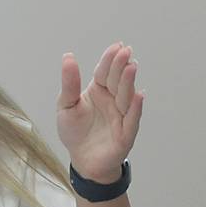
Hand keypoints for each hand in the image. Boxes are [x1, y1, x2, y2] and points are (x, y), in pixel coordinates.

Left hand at [57, 42, 144, 182]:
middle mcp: (113, 101)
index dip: (110, 59)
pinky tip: (139, 95)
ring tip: (131, 67)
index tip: (117, 46)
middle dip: (121, 66)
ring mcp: (121, 116)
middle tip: (125, 51)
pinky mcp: (125, 134)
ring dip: (129, 82)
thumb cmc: (75, 132)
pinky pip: (132, 119)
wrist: (81, 160)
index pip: (105, 72)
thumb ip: (69, 83)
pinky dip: (136, 108)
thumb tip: (68, 57)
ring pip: (126, 96)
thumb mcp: (66, 105)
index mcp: (99, 91)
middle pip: (117, 81)